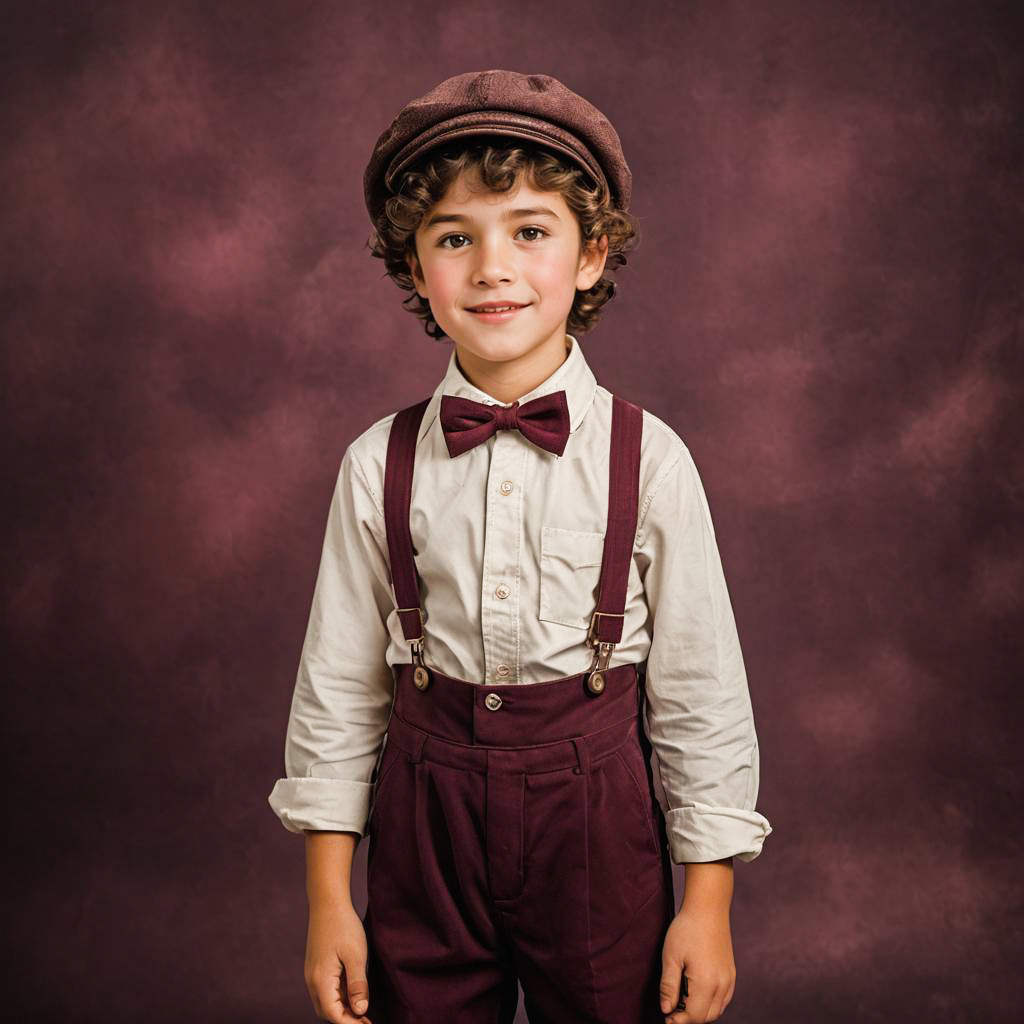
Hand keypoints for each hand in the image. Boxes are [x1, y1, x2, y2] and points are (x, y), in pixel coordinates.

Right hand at [304, 900, 373, 1022]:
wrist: (328, 902)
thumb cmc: (343, 925)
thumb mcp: (356, 955)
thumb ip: (358, 985)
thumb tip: (360, 1011)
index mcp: (320, 980)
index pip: (334, 1015)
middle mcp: (312, 981)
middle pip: (327, 1012)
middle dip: (346, 1020)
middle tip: (367, 1022)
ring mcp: (312, 973)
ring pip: (326, 1002)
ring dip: (342, 1010)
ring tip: (363, 1013)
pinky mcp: (316, 967)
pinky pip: (325, 991)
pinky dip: (339, 998)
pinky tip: (353, 995)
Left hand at [659, 905, 735, 1021]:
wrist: (708, 908)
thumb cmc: (686, 929)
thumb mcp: (671, 957)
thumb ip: (668, 986)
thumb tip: (666, 1010)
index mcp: (707, 982)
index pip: (694, 1016)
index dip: (678, 1021)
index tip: (666, 1017)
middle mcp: (722, 984)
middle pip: (707, 1017)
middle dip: (689, 1019)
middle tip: (671, 1011)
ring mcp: (729, 979)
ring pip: (717, 1010)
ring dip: (700, 1012)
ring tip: (682, 1002)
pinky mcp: (731, 973)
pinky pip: (724, 999)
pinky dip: (711, 1004)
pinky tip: (697, 994)